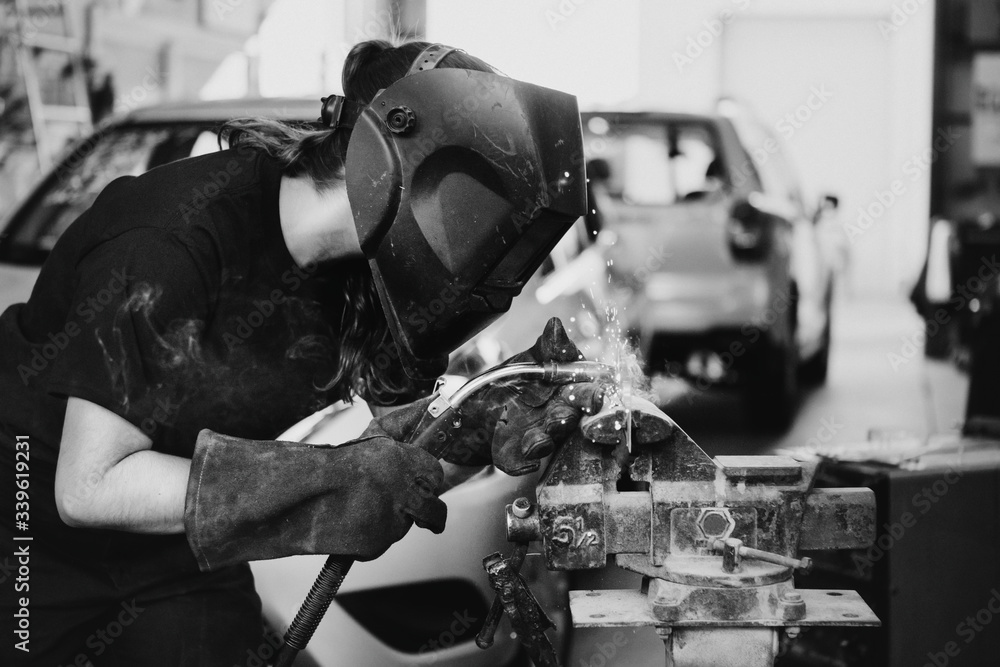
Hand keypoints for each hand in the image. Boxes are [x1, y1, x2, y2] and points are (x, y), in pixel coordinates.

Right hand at [184, 427, 445, 570]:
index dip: (426, 482)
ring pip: (403, 526)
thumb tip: (412, 458)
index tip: (421, 486)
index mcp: (402, 457)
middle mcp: (404, 487)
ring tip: (357, 512)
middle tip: (418, 514)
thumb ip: (393, 453)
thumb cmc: (321, 467)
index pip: (434, 473)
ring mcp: (392, 517)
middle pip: (432, 508)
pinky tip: (347, 526)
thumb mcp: (365, 449)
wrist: (293, 493)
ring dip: (389, 522)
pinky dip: (369, 539)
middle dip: (426, 512)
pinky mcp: (377, 542)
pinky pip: (381, 542)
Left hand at [414, 317, 603, 474]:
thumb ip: (548, 346)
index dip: (594, 396)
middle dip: (567, 420)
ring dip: (542, 441)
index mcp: (569, 393)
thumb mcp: (530, 359)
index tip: (598, 395)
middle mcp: (559, 419)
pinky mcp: (515, 455)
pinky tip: (520, 461)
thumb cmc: (517, 380)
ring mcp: (538, 438)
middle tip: (564, 418)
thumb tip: (556, 324)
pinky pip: (517, 461)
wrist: (478, 407)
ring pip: (545, 443)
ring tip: (536, 441)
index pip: (587, 395)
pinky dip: (518, 462)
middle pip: (568, 423)